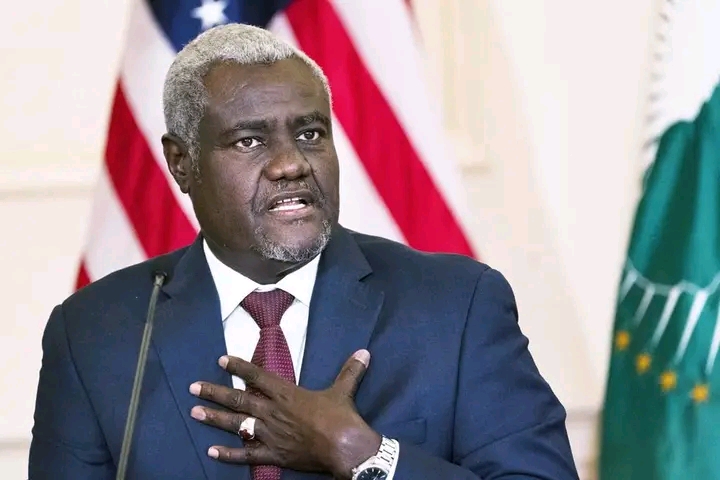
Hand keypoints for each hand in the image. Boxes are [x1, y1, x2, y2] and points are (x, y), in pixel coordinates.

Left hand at [188, 349, 380, 478]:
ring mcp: (270, 434)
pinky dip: (229, 454)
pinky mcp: (274, 455)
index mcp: (287, 393)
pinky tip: (212, 451)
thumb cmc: (342, 417)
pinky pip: (246, 455)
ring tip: (194, 412)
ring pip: (236, 424)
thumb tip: (364, 352)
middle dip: (214, 392)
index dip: (239, 367)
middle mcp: (273, 412)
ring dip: (215, 418)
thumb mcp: (343, 390)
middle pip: (238, 399)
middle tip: (193, 387)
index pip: (257, 376)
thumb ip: (350, 370)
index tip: (221, 360)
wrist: (346, 447)